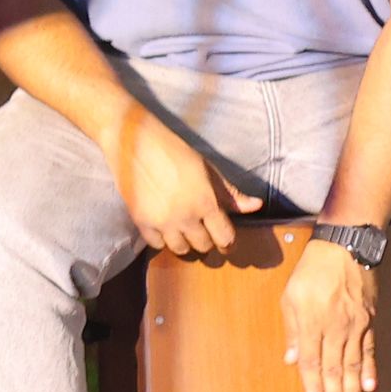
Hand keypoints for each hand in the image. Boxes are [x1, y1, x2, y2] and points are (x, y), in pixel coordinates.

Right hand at [111, 107, 259, 256]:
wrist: (134, 142)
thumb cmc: (174, 151)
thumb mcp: (207, 168)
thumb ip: (230, 192)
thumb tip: (257, 206)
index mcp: (206, 203)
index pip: (225, 238)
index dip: (228, 242)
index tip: (226, 241)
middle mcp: (185, 217)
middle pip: (203, 246)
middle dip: (208, 240)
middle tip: (204, 231)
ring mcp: (161, 222)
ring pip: (180, 249)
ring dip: (186, 243)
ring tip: (184, 231)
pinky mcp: (141, 221)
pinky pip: (157, 244)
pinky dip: (163, 240)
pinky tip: (165, 228)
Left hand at [278, 235, 380, 391]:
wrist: (345, 248)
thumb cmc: (311, 271)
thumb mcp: (290, 296)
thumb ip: (292, 330)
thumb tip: (290, 359)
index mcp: (311, 323)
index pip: (310, 362)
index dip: (313, 387)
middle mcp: (334, 328)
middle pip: (333, 368)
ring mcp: (355, 325)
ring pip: (353, 364)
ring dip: (353, 391)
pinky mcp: (369, 320)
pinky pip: (369, 349)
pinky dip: (369, 368)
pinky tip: (370, 386)